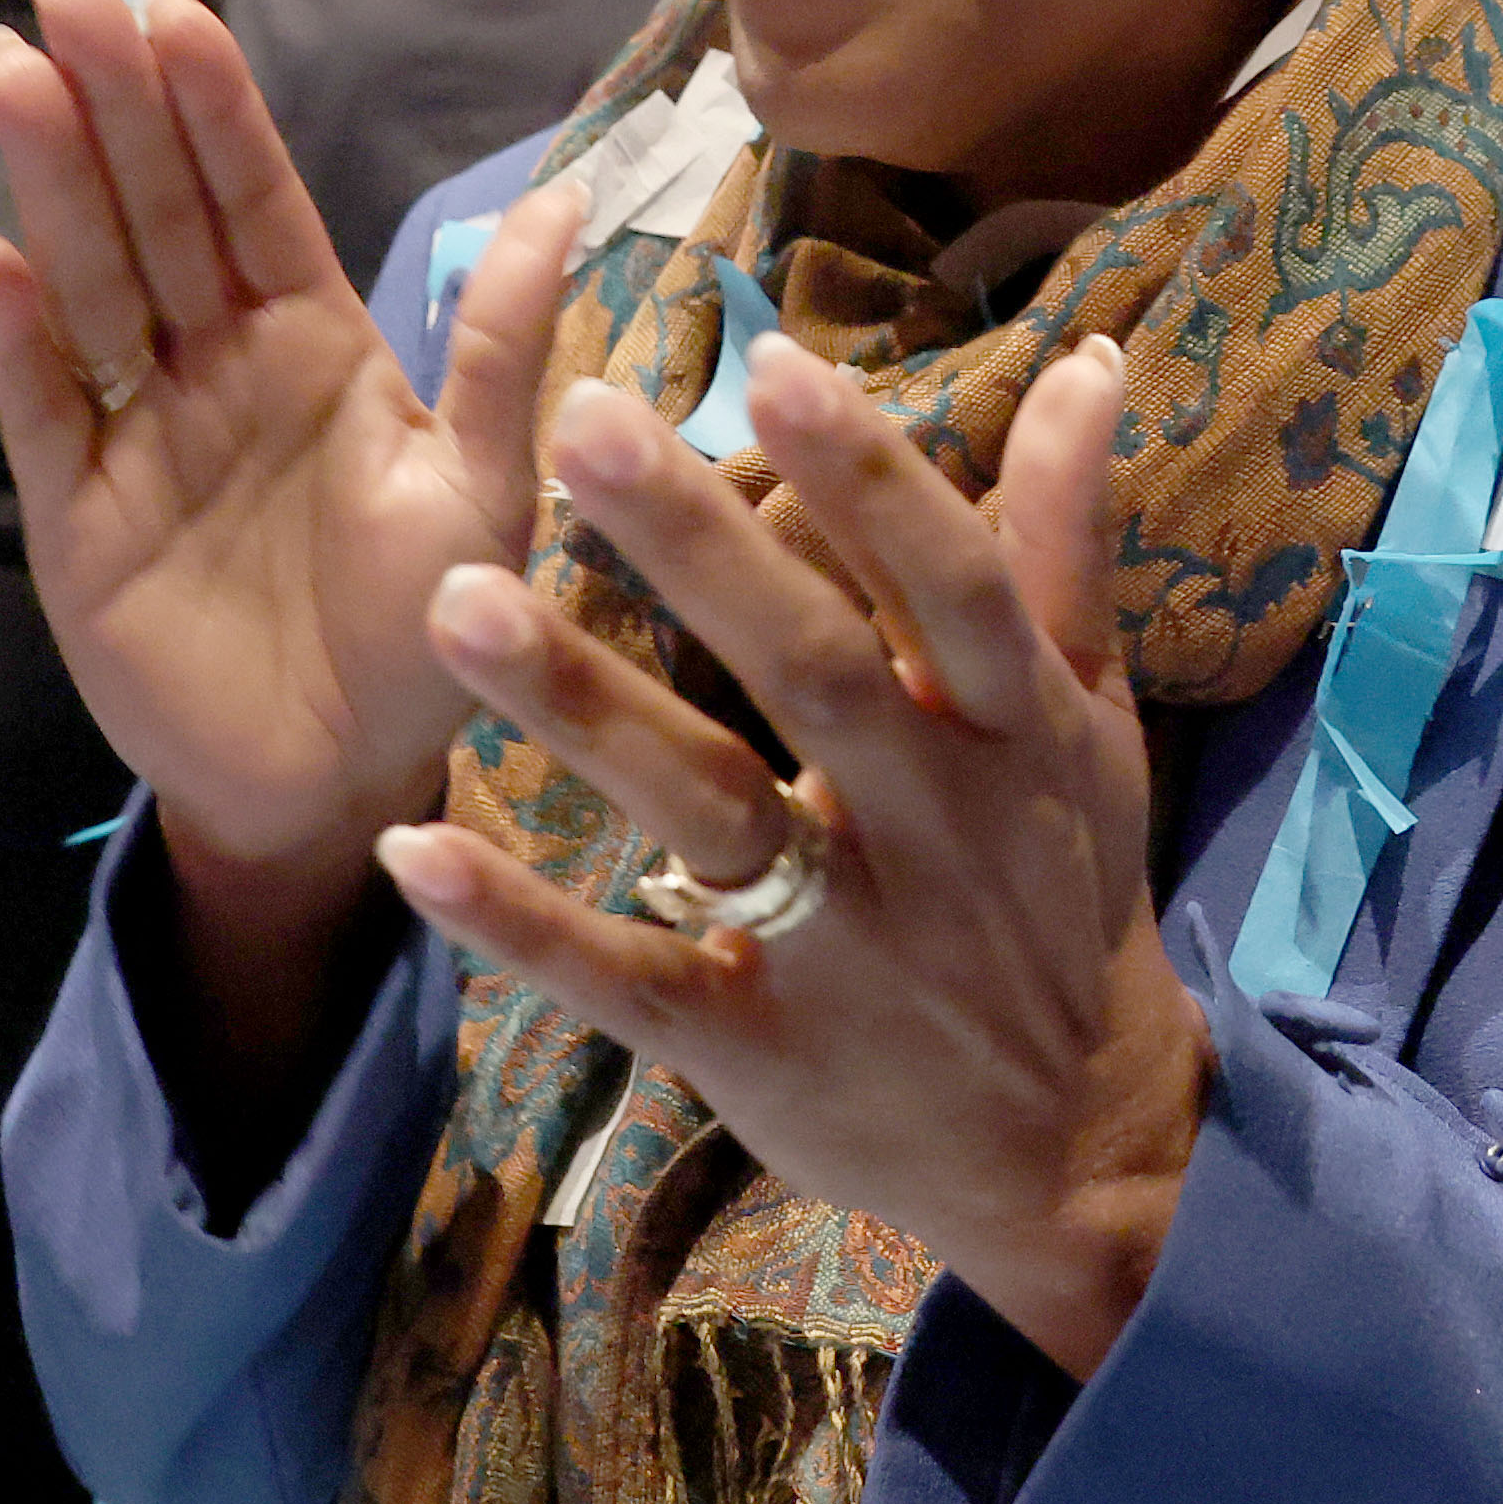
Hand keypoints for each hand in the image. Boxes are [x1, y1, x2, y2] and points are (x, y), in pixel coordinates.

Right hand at [0, 0, 561, 942]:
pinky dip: (13, 333)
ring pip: (90, 276)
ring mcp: (137, 427)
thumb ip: (503, 346)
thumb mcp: (489, 488)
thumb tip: (568, 193)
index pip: (254, 192)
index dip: (210, 99)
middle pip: (155, 204)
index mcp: (316, 338)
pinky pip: (43, 405)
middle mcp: (216, 361)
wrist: (343, 784)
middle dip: (111, 93)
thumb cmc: (430, 633)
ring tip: (14, 66)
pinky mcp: (76, 511)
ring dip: (50, 175)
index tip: (171, 0)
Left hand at [383, 337, 1203, 1381]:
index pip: (945, 582)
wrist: (1072, 1148)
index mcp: (1014, 728)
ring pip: (701, 810)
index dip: (869, 478)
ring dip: (580, 707)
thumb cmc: (1064, 889)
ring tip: (457, 599)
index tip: (773, 363)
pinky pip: (624, 980)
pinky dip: (523, 922)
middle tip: (578, 417)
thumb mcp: (1087, 718)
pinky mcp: (751, 1045)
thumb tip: (1087, 355)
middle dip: (697, 544)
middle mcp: (930, 824)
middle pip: (807, 669)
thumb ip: (1065, 539)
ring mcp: (838, 942)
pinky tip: (415, 848)